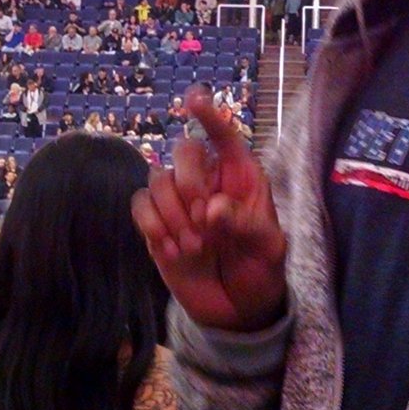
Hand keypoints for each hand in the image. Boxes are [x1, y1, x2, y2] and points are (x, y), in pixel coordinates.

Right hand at [132, 87, 286, 332]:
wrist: (237, 311)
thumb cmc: (260, 272)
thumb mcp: (268, 250)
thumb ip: (245, 226)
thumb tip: (213, 208)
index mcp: (241, 178)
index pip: (224, 136)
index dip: (209, 116)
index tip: (194, 98)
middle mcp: (208, 181)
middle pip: (183, 150)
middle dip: (189, 181)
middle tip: (203, 220)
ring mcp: (179, 202)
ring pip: (158, 178)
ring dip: (173, 214)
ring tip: (196, 248)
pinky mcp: (157, 224)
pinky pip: (141, 206)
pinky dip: (153, 226)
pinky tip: (173, 251)